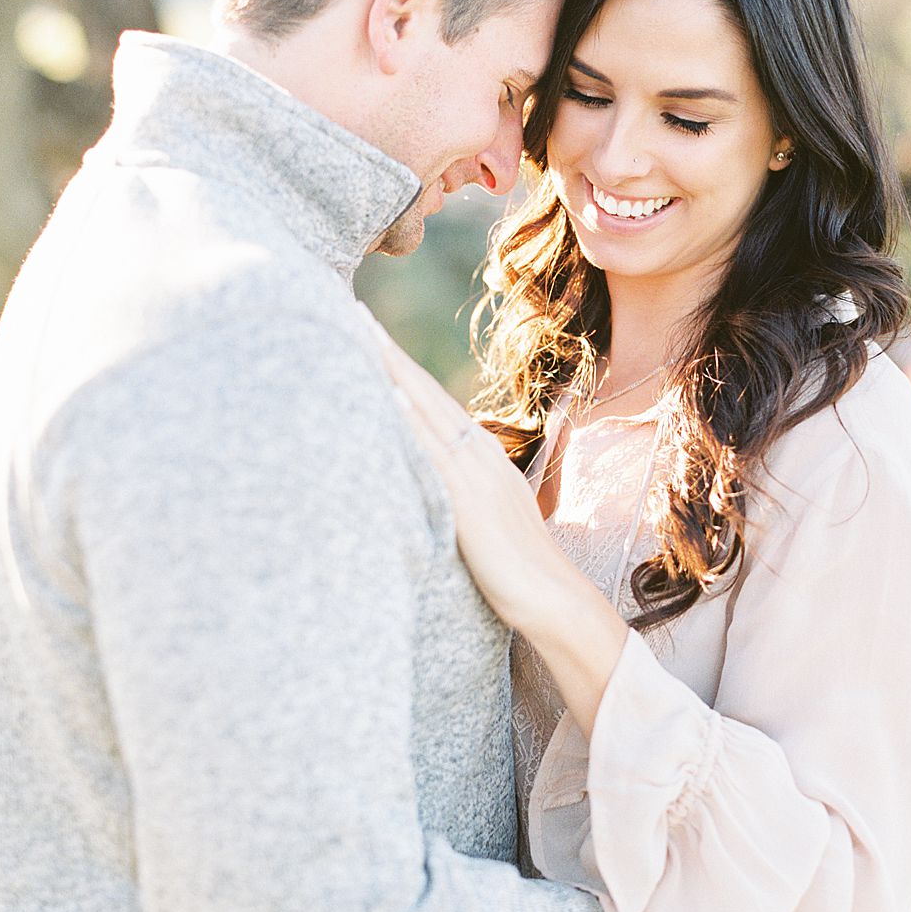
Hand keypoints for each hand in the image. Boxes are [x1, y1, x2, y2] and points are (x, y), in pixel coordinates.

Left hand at [367, 311, 591, 636]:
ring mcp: (476, 475)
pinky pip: (434, 453)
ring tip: (361, 336)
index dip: (402, 368)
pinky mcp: (469, 501)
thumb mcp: (487, 524)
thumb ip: (462, 501)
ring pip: (427, 412)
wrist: (556, 599)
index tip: (372, 335)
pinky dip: (411, 421)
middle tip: (354, 312)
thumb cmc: (522, 572)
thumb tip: (435, 495)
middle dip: (389, 353)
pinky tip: (389, 395)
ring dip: (392, 372)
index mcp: (484, 459)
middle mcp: (480, 456)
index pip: (434, 403)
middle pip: (426, 394)